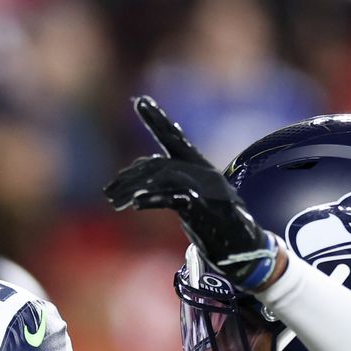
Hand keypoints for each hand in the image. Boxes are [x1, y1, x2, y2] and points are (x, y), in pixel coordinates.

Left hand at [104, 96, 281, 289]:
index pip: (174, 137)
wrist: (243, 249)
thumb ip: (168, 180)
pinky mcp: (206, 209)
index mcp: (199, 166)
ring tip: (114, 202)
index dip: (157, 119)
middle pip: (158, 165)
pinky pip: (175, 199)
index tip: (141, 101)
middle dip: (129, 177)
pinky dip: (153, 199)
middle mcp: (203, 172)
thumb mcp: (188, 197)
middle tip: (108, 192)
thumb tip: (140, 167)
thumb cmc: (215, 223)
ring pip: (163, 178)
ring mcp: (206, 189)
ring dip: (134, 190)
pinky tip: (134, 204)